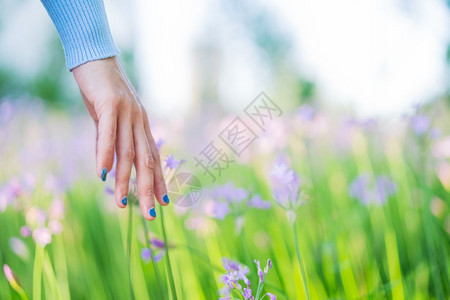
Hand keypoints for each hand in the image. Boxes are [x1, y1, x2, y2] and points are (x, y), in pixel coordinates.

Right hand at [72, 57, 168, 219]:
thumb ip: (110, 142)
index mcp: (141, 126)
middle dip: (149, 189)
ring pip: (128, 152)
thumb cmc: (102, 89)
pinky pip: (108, 133)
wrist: (95, 56)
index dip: (158, 181)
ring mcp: (126, 112)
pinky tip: (104, 174)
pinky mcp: (109, 103)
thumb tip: (108, 168)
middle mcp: (139, 121)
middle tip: (152, 214)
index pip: (153, 159)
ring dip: (125, 180)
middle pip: (146, 160)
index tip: (164, 202)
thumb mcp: (109, 119)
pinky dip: (106, 153)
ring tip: (122, 203)